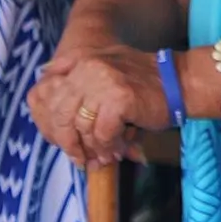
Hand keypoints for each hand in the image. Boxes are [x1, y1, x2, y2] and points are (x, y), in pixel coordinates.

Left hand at [29, 46, 170, 168]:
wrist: (179, 82)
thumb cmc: (141, 86)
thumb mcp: (103, 76)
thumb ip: (75, 89)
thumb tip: (46, 121)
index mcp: (78, 62)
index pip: (41, 95)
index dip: (46, 125)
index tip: (61, 142)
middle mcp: (86, 68)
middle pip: (59, 115)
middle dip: (69, 143)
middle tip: (82, 159)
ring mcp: (103, 81)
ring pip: (81, 127)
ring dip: (93, 149)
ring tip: (104, 158)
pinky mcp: (119, 98)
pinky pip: (102, 134)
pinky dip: (110, 148)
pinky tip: (119, 150)